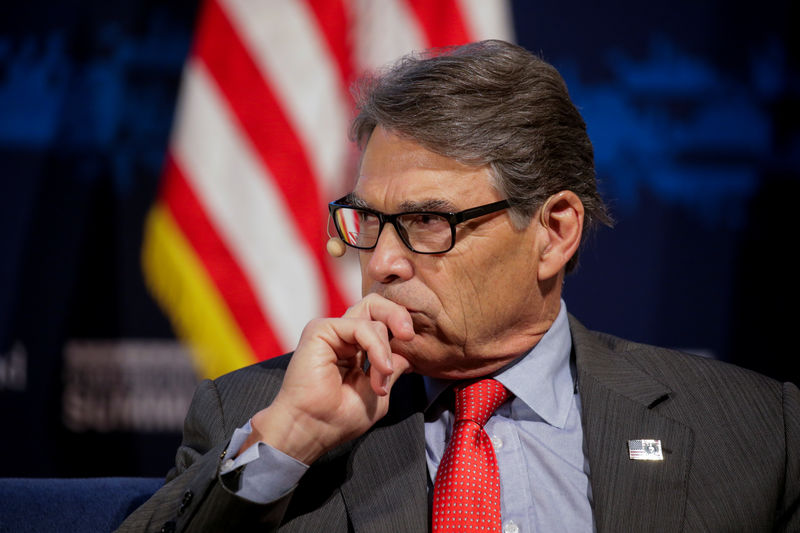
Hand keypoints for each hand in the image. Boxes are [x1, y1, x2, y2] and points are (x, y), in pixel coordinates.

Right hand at [241, 294, 414, 463]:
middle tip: (408, 336)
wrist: (311, 429)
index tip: (412, 350)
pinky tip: (379, 369)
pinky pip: (360, 326)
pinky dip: (376, 347)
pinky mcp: (320, 330)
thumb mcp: (378, 394)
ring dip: (385, 349)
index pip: (381, 323)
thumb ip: (391, 369)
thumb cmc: (338, 419)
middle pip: (376, 306)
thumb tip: (406, 354)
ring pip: (372, 314)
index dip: (400, 330)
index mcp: (354, 349)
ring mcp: (331, 331)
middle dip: (399, 316)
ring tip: (382, 376)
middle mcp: (342, 337)